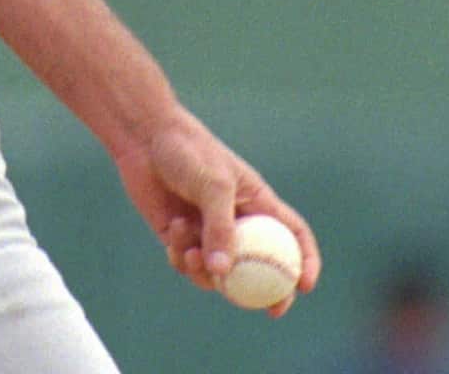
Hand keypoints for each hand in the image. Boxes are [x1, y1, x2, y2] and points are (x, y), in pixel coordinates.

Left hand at [112, 109, 320, 316]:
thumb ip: (221, 229)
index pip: (292, 233)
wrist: (143, 138)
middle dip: (267, 289)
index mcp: (255, 201)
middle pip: (261, 264)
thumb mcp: (213, 185)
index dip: (305, 259)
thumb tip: (223, 272)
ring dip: (206, 270)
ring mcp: (208, 231)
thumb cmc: (187, 151)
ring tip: (189, 249)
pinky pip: (189, 264)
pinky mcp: (181, 237)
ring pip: (221, 272)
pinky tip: (172, 230)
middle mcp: (235, 220)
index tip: (305, 286)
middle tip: (270, 310)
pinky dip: (182, 258)